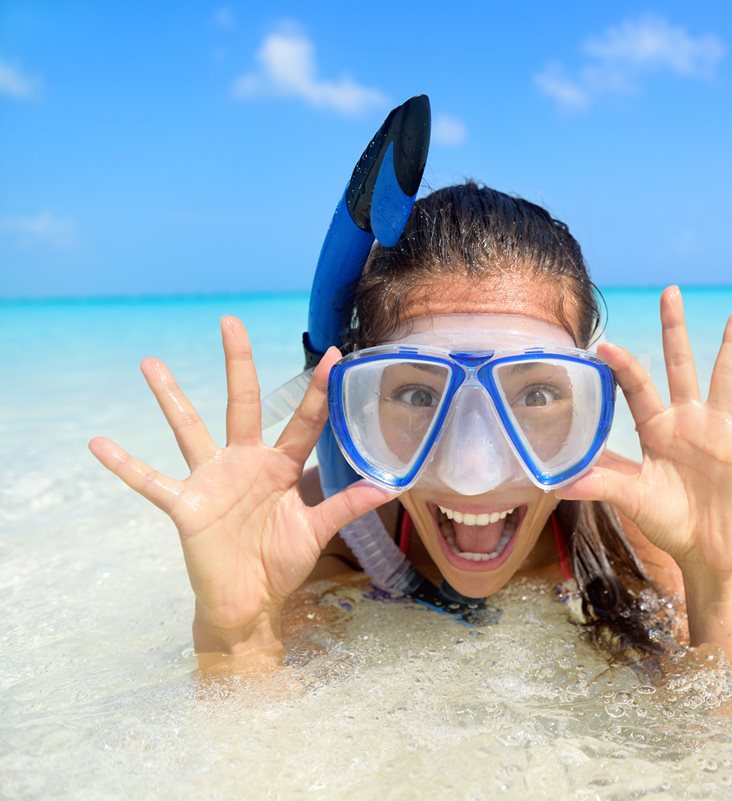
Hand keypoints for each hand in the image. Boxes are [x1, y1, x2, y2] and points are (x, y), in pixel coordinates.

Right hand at [89, 317, 392, 655]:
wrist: (248, 603)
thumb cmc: (282, 563)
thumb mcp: (317, 530)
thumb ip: (347, 505)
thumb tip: (391, 485)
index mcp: (282, 466)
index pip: (304, 420)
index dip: (319, 389)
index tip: (333, 353)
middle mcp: (245, 462)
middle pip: (242, 403)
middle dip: (239, 363)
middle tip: (230, 322)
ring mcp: (212, 480)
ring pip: (189, 429)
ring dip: (171, 398)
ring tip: (150, 363)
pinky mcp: (186, 505)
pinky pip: (150, 482)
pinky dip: (124, 465)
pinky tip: (98, 443)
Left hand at [558, 287, 731, 579]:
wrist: (706, 548)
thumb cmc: (667, 521)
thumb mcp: (633, 499)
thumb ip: (603, 484)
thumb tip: (560, 483)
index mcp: (655, 428)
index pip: (636, 388)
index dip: (622, 367)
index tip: (605, 344)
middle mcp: (685, 419)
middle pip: (679, 364)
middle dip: (674, 329)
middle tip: (670, 292)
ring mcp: (717, 429)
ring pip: (724, 379)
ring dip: (730, 348)